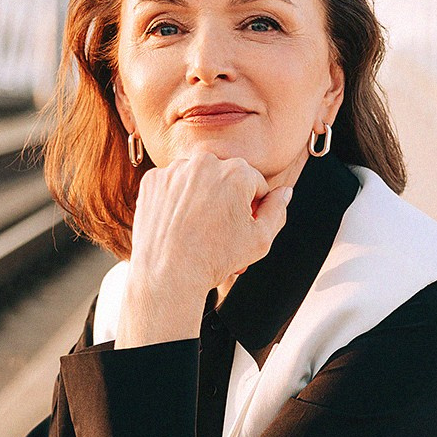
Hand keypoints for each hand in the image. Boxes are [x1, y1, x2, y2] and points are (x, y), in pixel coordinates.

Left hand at [115, 151, 294, 347]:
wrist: (167, 274)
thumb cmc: (213, 259)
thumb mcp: (261, 240)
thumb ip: (277, 211)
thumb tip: (284, 193)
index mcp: (236, 171)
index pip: (255, 183)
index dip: (253, 208)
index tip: (242, 226)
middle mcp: (205, 162)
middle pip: (226, 178)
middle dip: (227, 200)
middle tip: (221, 231)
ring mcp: (175, 170)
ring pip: (198, 180)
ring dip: (202, 198)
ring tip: (199, 230)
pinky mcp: (152, 181)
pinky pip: (172, 185)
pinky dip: (176, 201)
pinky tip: (179, 224)